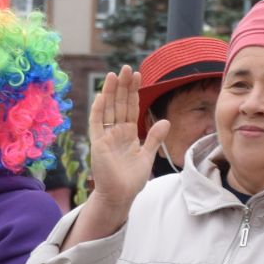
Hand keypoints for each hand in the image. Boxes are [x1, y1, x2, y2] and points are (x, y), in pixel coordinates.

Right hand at [85, 66, 165, 221]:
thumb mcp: (147, 156)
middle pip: (119, 104)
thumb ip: (154, 138)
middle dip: (123, 86)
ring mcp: (106, 137)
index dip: (134, 92)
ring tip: (114, 75)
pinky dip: (98, 110)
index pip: (131, 108)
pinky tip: (102, 95)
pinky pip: (97, 124)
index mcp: (128, 134)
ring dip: (111, 92)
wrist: (120, 196)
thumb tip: (166, 121)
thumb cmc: (131, 180)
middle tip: (127, 67)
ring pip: (108, 110)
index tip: (139, 75)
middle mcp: (116, 132)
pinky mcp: (98, 144)